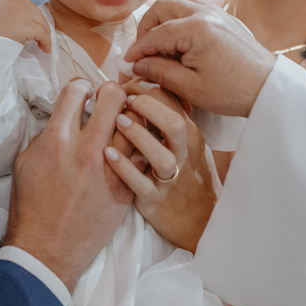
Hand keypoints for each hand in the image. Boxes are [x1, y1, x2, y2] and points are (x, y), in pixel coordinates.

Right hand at [0, 0, 50, 51]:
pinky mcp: (27, 26)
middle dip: (41, 26)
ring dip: (45, 35)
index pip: (28, 6)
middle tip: (41, 38)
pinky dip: (46, 42)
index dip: (33, 18)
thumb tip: (19, 24)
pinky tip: (45, 49)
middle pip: (37, 14)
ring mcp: (23, 14)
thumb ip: (8, 16)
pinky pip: (43, 34)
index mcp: (8, 1)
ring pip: (42, 24)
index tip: (35, 28)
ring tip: (43, 45)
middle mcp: (17, 3)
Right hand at [5, 79, 131, 288]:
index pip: (76, 90)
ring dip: (130, 117)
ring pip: (135, 123)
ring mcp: (110, 167)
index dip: (81, 87)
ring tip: (125, 121)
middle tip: (110, 100)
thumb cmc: (31, 206)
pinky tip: (132, 147)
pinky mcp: (125, 186)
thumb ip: (47, 134)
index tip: (83, 93)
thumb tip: (63, 118)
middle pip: (113, 97)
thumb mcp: (26, 162)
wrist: (48, 249)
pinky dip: (139, 146)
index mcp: (56, 138)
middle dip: (112, 92)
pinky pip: (142, 153)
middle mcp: (86, 148)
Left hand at [107, 83, 216, 252]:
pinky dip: (125, 168)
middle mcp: (182, 155)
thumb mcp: (183, 145)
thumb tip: (136, 92)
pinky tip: (107, 154)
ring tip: (116, 121)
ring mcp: (170, 178)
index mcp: (188, 136)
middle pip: (173, 124)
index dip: (149, 89)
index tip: (126, 84)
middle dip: (147, 106)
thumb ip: (164, 122)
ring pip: (161, 156)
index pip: (174, 103)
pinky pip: (142, 184)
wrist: (199, 221)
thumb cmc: (185, 176)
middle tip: (122, 98)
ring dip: (138, 135)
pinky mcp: (155, 200)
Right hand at [126, 0, 274, 116]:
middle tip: (141, 51)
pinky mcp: (224, 17)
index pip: (155, 35)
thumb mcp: (190, 87)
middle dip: (146, 27)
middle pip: (162, 7)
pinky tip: (177, 38)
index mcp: (196, 29)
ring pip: (178, 0)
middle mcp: (205, 13)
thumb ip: (160, 72)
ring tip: (158, 42)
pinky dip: (179, 15)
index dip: (138, 49)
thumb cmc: (233, 91)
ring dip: (162, 17)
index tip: (128, 63)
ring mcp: (217, 12)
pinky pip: (194, 5)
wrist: (268, 89)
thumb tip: (137, 64)